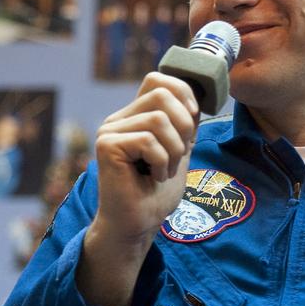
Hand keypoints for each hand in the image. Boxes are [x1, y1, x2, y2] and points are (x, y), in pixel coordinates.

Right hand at [93, 71, 199, 239]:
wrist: (136, 226)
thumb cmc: (155, 194)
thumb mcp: (178, 151)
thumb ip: (183, 123)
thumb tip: (196, 97)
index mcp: (133, 117)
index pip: (157, 79)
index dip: (182, 93)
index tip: (191, 124)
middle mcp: (118, 119)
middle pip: (162, 94)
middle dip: (184, 126)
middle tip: (178, 156)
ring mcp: (110, 131)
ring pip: (159, 119)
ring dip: (173, 150)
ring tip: (165, 171)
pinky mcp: (107, 146)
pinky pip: (148, 140)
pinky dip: (161, 162)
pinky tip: (154, 178)